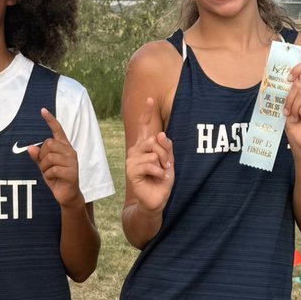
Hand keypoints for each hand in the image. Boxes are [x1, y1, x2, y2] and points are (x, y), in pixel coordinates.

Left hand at [28, 108, 81, 207]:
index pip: (58, 130)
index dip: (50, 120)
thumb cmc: (56, 178)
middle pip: (49, 144)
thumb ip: (38, 156)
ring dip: (44, 167)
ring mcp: (72, 161)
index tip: (42, 110)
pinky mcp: (72, 172)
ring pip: (50, 157)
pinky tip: (53, 179)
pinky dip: (48, 175)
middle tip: (44, 165)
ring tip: (49, 173)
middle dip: (42, 155)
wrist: (67, 195)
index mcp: (64, 147)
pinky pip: (53, 169)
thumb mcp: (44, 166)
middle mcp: (70, 151)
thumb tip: (30, 147)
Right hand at [125, 98, 173, 213]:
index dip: (147, 113)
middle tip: (165, 166)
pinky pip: (150, 164)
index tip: (150, 99)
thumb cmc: (162, 179)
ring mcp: (131, 160)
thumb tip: (160, 134)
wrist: (156, 199)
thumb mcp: (169, 161)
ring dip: (162, 164)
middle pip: (154, 141)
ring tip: (161, 173)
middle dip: (165, 154)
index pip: (145, 126)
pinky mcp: (131, 170)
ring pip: (152, 152)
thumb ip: (167, 147)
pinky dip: (158, 172)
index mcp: (144, 146)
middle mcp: (136, 150)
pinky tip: (158, 177)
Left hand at [284, 60, 300, 154]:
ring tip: (297, 117)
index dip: (298, 68)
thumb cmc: (293, 123)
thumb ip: (287, 89)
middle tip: (290, 112)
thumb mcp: (287, 103)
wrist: (299, 140)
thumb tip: (282, 77)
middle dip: (289, 100)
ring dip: (295, 108)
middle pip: (299, 84)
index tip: (288, 78)